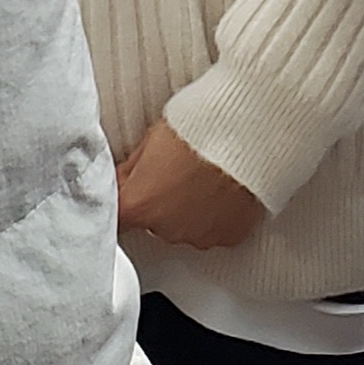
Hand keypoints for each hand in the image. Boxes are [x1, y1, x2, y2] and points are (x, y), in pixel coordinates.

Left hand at [115, 120, 267, 249]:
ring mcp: (199, 235)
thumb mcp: (152, 139)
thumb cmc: (200, 128)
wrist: (247, 130)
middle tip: (179, 173)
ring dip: (191, 210)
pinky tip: (225, 190)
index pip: (116, 219)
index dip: (127, 204)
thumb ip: (131, 170)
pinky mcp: (230, 235)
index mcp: (139, 205)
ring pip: (187, 228)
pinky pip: (218, 230)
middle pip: (155, 224)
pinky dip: (219, 215)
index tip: (133, 194)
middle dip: (162, 202)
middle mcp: (166, 229)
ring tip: (207, 178)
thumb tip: (122, 181)